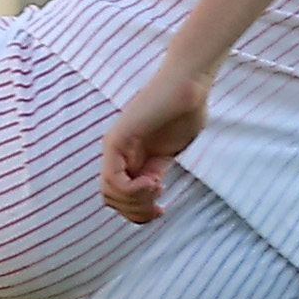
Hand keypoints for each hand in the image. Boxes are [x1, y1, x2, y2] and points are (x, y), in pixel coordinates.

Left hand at [102, 64, 207, 221]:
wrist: (188, 86)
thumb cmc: (184, 112)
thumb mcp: (167, 153)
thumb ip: (155, 173)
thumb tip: (150, 196)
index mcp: (128, 159)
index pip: (118, 199)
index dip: (137, 213)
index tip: (161, 209)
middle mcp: (116, 154)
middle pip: (112, 201)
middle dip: (137, 211)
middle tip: (158, 204)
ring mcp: (114, 147)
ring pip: (110, 194)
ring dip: (137, 201)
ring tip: (157, 187)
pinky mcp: (117, 140)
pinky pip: (113, 179)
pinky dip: (133, 190)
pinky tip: (153, 182)